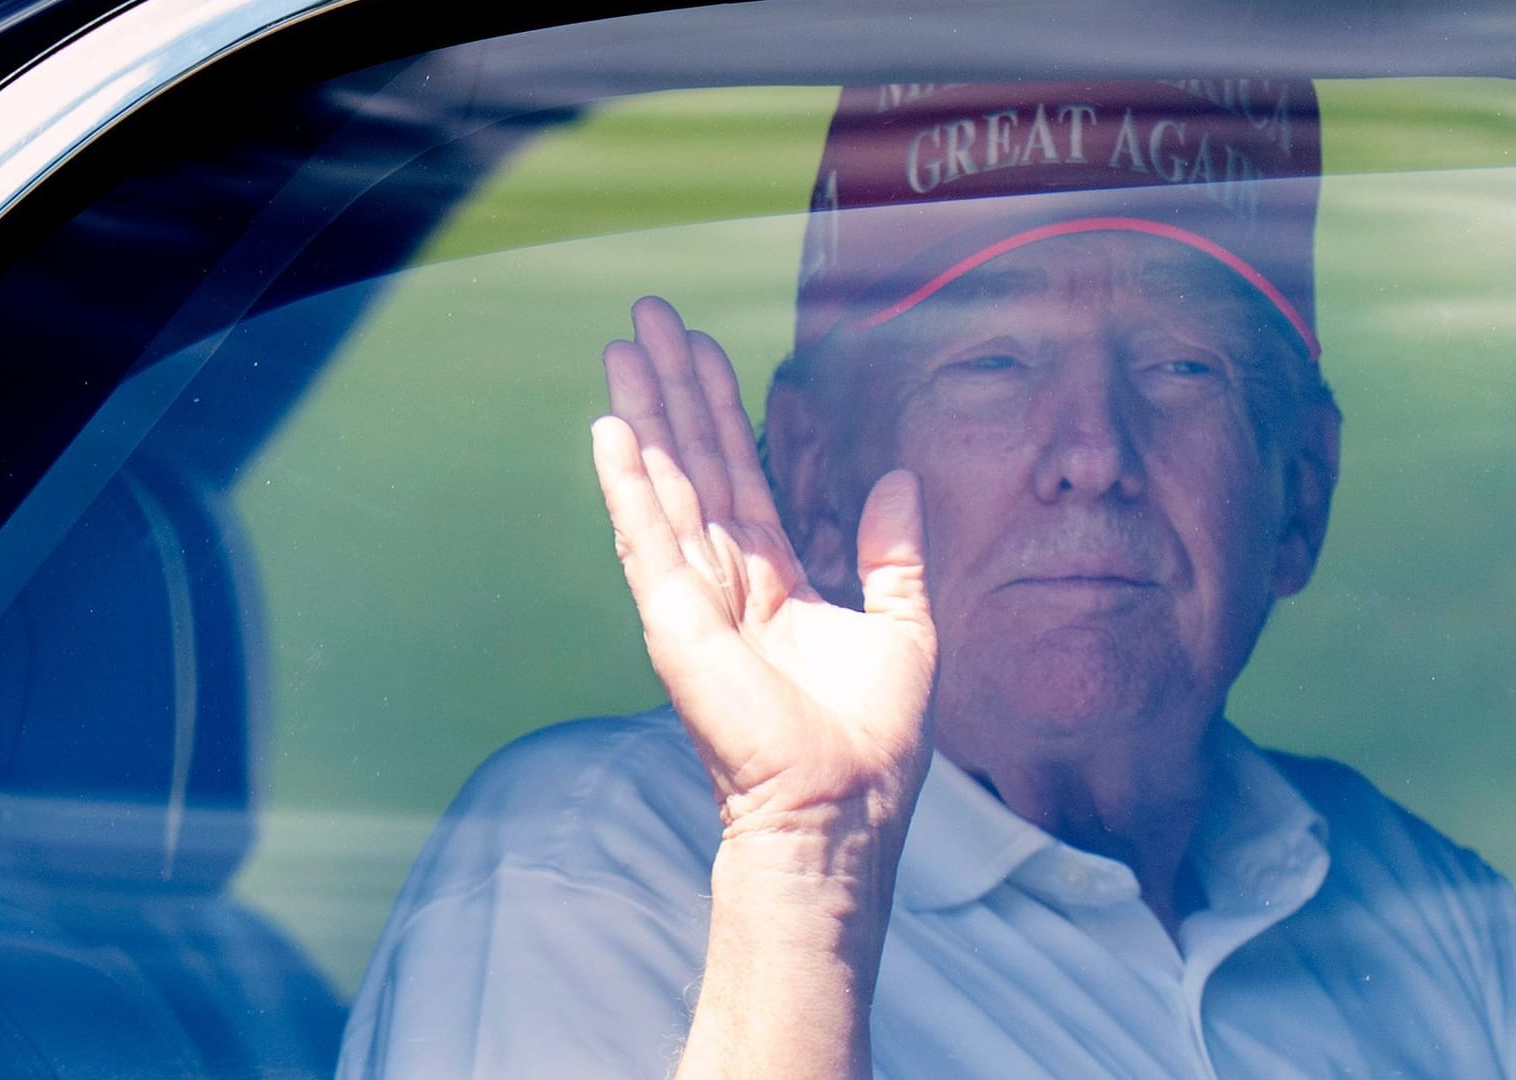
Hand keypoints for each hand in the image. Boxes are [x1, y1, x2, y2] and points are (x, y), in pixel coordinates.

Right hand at [591, 297, 937, 840]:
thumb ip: (893, 552)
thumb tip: (899, 477)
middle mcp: (726, 583)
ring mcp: (695, 601)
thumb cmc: (873, 741)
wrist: (844, 809)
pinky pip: (649, 538)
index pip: (742, 476)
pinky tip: (610, 428)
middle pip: (694, 465)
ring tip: (623, 346)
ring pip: (667, 487)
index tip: (705, 347)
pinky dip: (628, 483)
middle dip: (673, 390)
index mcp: (775, 582)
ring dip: (644, 415)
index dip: (724, 410)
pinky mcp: (677, 623)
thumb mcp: (905, 627)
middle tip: (648, 316)